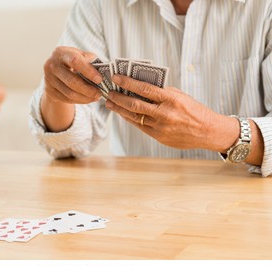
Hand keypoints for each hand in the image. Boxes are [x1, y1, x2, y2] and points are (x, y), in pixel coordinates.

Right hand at [43, 46, 102, 103]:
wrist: (55, 71)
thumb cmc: (73, 62)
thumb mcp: (80, 56)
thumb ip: (90, 61)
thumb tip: (104, 71)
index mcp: (61, 53)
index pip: (75, 61)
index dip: (88, 71)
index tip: (99, 79)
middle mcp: (52, 65)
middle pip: (72, 81)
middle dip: (88, 89)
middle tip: (100, 93)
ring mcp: (49, 79)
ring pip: (70, 93)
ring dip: (85, 97)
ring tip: (96, 97)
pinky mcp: (50, 91)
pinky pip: (67, 99)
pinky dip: (80, 101)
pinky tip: (88, 99)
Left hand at [106, 75, 238, 151]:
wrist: (208, 132)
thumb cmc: (194, 110)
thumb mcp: (180, 96)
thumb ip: (161, 92)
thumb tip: (140, 87)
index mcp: (171, 99)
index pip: (144, 88)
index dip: (128, 83)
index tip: (116, 78)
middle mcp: (164, 114)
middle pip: (134, 104)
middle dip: (118, 98)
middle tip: (109, 92)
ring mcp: (161, 127)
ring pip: (134, 117)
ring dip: (120, 110)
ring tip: (110, 103)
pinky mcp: (159, 137)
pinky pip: (140, 126)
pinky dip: (130, 119)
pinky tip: (123, 114)